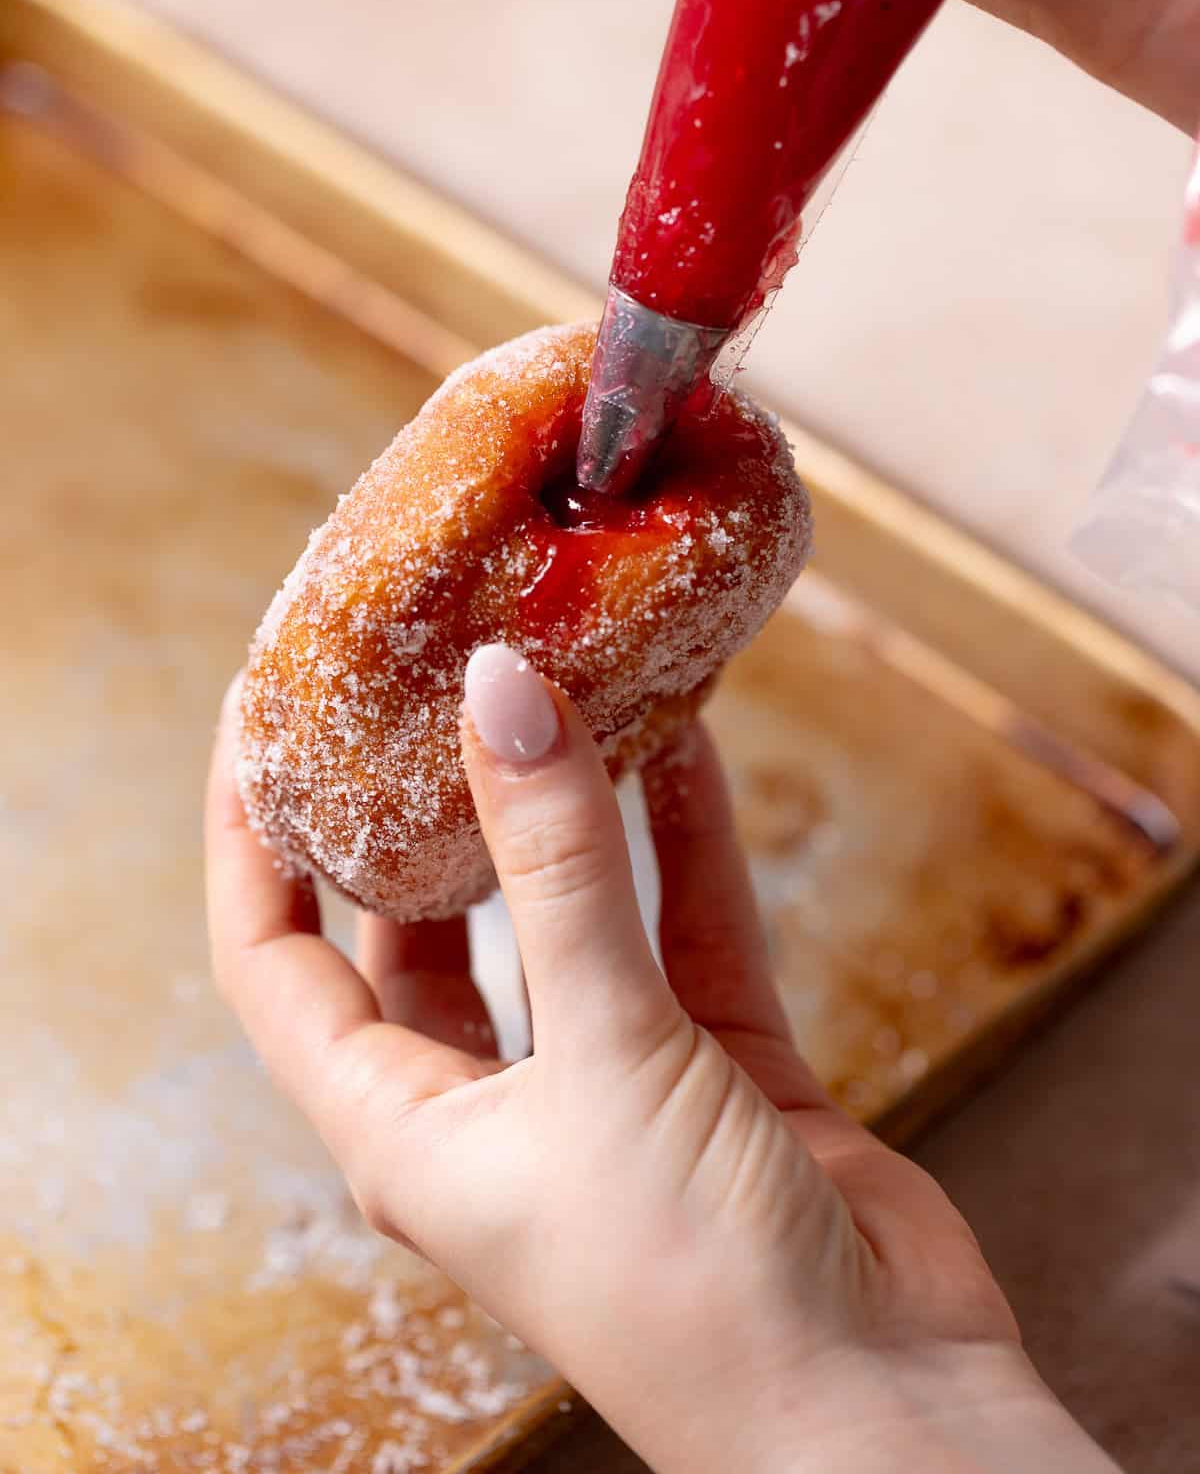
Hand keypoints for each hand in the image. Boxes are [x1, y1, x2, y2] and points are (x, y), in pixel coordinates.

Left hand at [207, 646, 1117, 1472]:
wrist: (878, 1411)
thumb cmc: (693, 1291)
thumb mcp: (603, 1057)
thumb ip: (558, 868)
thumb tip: (499, 693)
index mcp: (402, 1131)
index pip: (275, 965)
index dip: (252, 842)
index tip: (263, 718)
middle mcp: (489, 1105)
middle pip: (418, 927)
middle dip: (415, 807)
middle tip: (420, 679)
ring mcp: (605, 1085)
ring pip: (562, 913)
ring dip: (560, 808)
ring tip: (555, 684)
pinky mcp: (712, 1071)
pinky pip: (680, 928)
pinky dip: (680, 842)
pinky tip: (681, 741)